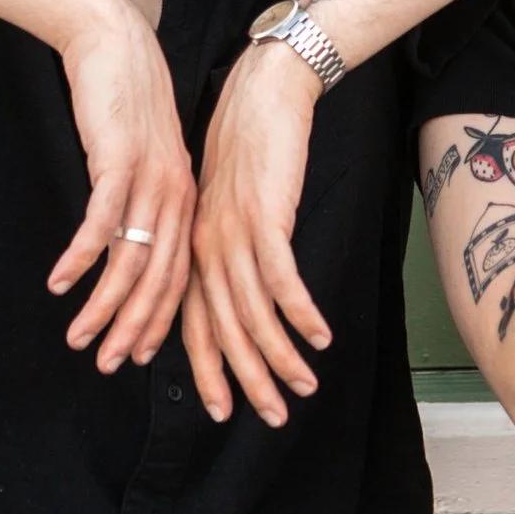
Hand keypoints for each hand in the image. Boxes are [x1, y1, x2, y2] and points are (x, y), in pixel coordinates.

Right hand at [46, 0, 196, 370]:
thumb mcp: (140, 160)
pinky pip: (102, 222)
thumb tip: (121, 248)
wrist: (115, 44)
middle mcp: (176, 195)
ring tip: (79, 337)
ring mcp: (150, 179)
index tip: (135, 356)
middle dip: (133, 329)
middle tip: (107, 365)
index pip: (179, 275)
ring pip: (131, 260)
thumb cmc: (123, 103)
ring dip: (104, 305)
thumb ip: (138, 203)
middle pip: (159, 279)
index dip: (158, 321)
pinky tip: (60, 283)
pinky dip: (81, 257)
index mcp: (185, 199)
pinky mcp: (118, 161)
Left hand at [184, 38, 330, 426]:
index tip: (222, 411)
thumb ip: (230, 249)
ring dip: (280, 356)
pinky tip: (319, 338)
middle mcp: (208, 248)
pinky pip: (281, 278)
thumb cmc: (249, 149)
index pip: (195, 324)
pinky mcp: (266, 218)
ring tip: (304, 387)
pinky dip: (299, 313)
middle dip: (246, 379)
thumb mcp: (231, 206)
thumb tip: (246, 292)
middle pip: (224, 330)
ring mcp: (234, 235)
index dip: (208, 370)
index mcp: (195, 249)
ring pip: (252, 313)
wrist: (260, 95)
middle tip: (269, 419)